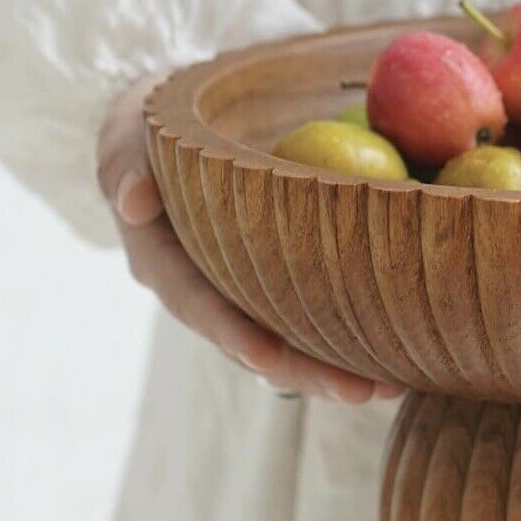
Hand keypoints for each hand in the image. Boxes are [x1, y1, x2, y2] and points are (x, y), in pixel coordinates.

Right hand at [98, 75, 402, 402]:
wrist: (174, 133)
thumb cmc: (154, 128)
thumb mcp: (128, 135)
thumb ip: (124, 164)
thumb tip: (132, 201)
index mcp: (164, 264)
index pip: (198, 305)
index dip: (231, 333)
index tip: (267, 358)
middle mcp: (204, 293)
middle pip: (254, 345)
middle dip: (306, 372)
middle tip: (360, 392)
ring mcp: (241, 295)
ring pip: (287, 347)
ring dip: (334, 371)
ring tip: (390, 389)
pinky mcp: (274, 287)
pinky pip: (309, 321)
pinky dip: (345, 342)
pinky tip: (396, 358)